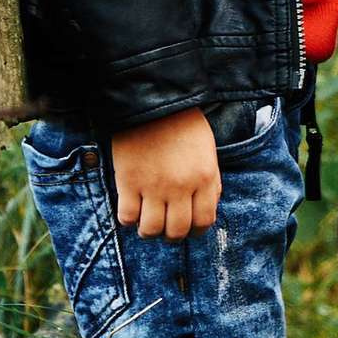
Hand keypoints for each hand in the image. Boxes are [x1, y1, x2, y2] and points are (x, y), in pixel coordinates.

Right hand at [111, 108, 220, 236]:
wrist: (151, 102)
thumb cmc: (183, 124)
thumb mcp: (207, 152)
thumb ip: (210, 181)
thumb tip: (207, 207)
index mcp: (204, 178)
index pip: (204, 222)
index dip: (195, 232)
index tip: (188, 229)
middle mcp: (180, 187)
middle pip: (177, 231)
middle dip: (171, 235)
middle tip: (165, 228)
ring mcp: (153, 186)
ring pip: (151, 230)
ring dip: (148, 231)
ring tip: (146, 223)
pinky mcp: (128, 181)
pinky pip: (127, 217)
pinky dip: (128, 220)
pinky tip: (131, 209)